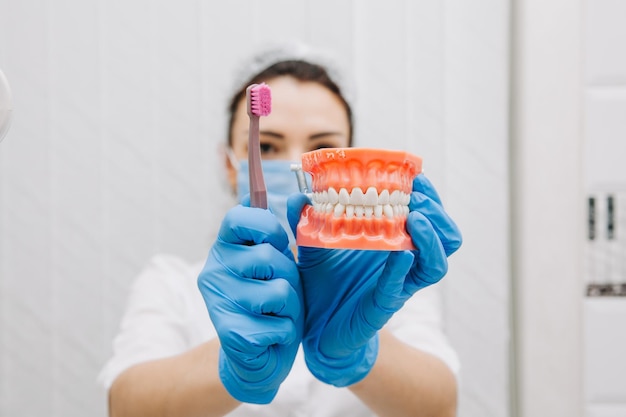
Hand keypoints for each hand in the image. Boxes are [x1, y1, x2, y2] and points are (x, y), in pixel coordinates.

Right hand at [197, 204, 303, 403]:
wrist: (258, 356)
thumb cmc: (270, 301)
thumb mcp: (276, 262)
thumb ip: (276, 233)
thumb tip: (290, 195)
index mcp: (223, 247)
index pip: (239, 217)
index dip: (267, 227)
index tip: (276, 242)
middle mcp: (213, 271)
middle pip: (268, 256)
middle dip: (288, 276)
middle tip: (278, 291)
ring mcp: (218, 302)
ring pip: (278, 292)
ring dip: (291, 306)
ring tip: (276, 313)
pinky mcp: (231, 334)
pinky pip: (280, 323)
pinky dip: (286, 331)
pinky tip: (270, 335)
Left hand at [286, 174, 461, 386]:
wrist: (315, 329)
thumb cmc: (322, 284)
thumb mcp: (312, 247)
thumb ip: (306, 221)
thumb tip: (298, 196)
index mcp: (393, 242)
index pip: (427, 215)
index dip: (428, 195)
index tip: (415, 175)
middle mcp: (403, 262)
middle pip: (444, 235)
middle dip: (434, 211)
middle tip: (415, 196)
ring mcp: (398, 284)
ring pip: (437, 263)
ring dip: (431, 237)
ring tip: (415, 219)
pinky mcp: (385, 305)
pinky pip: (403, 285)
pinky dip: (403, 268)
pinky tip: (402, 253)